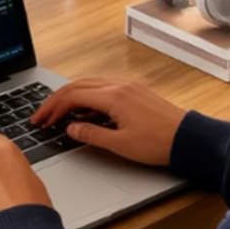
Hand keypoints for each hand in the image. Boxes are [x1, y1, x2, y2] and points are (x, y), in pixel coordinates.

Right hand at [31, 77, 186, 168]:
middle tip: (42, 117)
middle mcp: (119, 86)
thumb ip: (91, 134)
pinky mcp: (135, 91)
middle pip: (77, 86)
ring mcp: (128, 86)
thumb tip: (70, 129)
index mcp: (113, 97)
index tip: (40, 121)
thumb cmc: (158, 143)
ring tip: (59, 115)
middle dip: (56, 101)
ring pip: (89, 84)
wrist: (189, 138)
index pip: (72, 96)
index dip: (52, 108)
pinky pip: (103, 87)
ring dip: (70, 97)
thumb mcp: (120, 144)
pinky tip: (84, 111)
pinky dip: (87, 96)